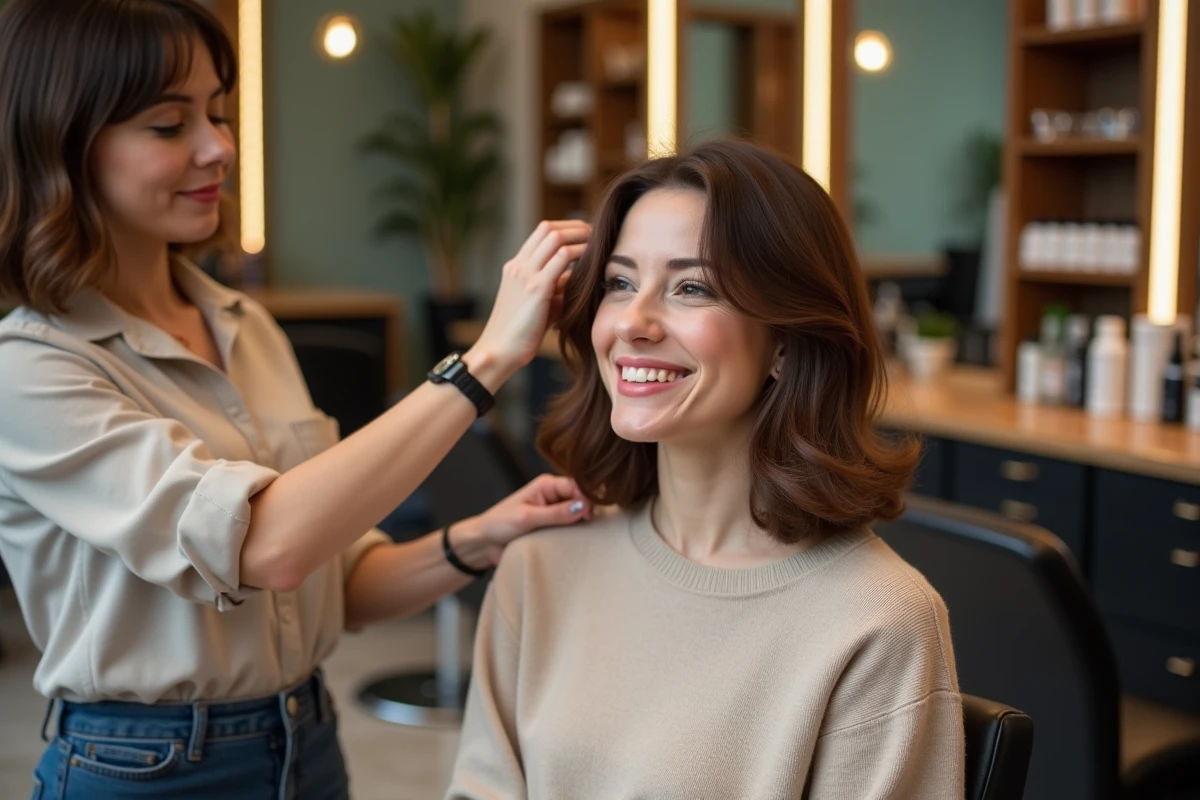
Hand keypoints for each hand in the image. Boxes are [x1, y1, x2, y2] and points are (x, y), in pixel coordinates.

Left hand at [454, 475, 593, 568]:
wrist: (484, 543)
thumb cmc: (499, 524)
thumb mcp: (527, 518)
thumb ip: (555, 513)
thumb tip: (583, 507)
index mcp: (547, 485)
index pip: (577, 486)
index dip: (587, 499)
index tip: (589, 516)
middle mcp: (553, 496)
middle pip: (581, 500)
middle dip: (587, 512)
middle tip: (589, 527)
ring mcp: (554, 512)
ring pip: (578, 516)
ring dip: (581, 525)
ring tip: (584, 537)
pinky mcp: (553, 528)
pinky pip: (571, 529)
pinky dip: (575, 535)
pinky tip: (577, 542)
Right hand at [467, 221, 589, 384]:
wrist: (500, 351)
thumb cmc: (521, 333)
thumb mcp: (539, 303)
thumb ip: (555, 286)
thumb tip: (576, 275)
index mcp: (515, 267)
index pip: (540, 232)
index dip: (565, 228)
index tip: (584, 235)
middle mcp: (518, 265)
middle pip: (548, 228)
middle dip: (575, 227)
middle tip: (595, 234)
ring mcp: (525, 274)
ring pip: (555, 237)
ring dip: (580, 236)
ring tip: (597, 243)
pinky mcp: (536, 287)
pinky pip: (562, 258)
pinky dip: (579, 253)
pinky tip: (592, 261)